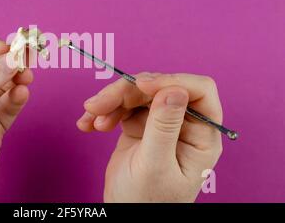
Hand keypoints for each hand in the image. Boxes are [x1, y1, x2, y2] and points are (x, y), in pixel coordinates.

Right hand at [77, 73, 222, 201]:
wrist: (125, 218)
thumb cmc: (147, 202)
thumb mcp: (155, 165)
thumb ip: (164, 127)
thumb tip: (174, 89)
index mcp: (201, 136)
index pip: (199, 91)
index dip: (171, 81)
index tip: (141, 85)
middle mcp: (184, 125)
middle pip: (159, 88)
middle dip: (126, 92)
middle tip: (98, 105)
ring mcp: (161, 123)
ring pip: (137, 94)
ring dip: (110, 102)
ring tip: (90, 121)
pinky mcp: (140, 126)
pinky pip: (122, 107)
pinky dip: (103, 112)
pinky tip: (88, 125)